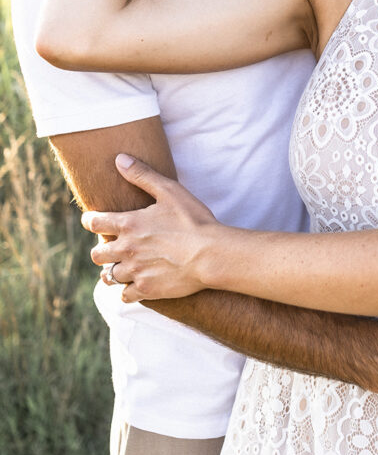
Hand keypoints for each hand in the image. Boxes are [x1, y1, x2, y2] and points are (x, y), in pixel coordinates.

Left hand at [82, 154, 218, 300]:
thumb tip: (119, 159)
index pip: (94, 222)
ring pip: (109, 276)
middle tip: (109, 248)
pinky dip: (127, 291)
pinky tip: (135, 285)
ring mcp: (135, 272)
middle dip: (101, 250)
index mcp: (128, 224)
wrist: (211, 253)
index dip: (90, 220)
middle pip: (97, 254)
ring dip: (113, 271)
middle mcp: (126, 249)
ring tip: (121, 268)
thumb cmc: (193, 219)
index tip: (91, 220)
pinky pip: (125, 295)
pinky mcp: (147, 289)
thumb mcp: (169, 191)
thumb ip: (142, 175)